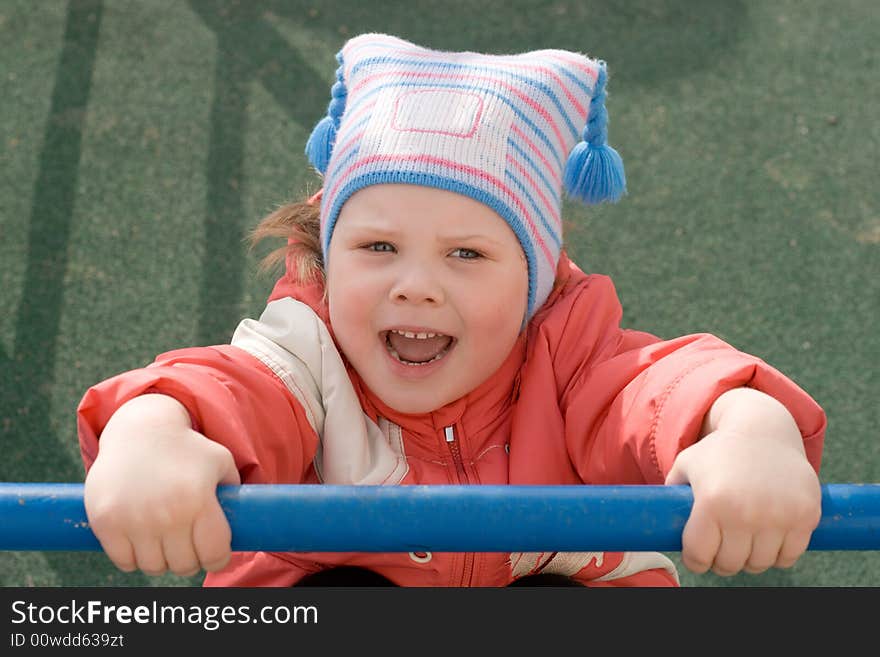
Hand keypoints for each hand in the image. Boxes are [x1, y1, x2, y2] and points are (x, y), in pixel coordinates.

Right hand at [84, 395, 239, 576]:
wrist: (140, 429)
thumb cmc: (187, 447)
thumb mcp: (221, 460)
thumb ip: (237, 491)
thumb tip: (250, 520)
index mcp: (199, 500)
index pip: (214, 555)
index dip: (217, 559)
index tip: (214, 555)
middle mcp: (167, 513)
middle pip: (183, 566)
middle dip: (190, 559)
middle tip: (188, 546)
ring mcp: (133, 519)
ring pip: (153, 567)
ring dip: (161, 559)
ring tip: (165, 542)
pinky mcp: (105, 521)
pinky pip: (123, 561)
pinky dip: (132, 558)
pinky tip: (141, 541)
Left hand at [665, 395, 820, 575]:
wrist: (764, 429)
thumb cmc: (718, 451)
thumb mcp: (685, 465)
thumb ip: (668, 495)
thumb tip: (652, 523)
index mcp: (712, 502)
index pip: (699, 556)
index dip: (695, 560)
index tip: (697, 556)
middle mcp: (746, 512)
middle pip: (729, 564)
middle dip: (721, 560)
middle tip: (720, 549)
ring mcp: (779, 515)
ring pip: (760, 564)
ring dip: (750, 559)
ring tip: (743, 543)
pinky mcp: (806, 516)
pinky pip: (788, 556)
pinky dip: (777, 554)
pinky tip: (767, 538)